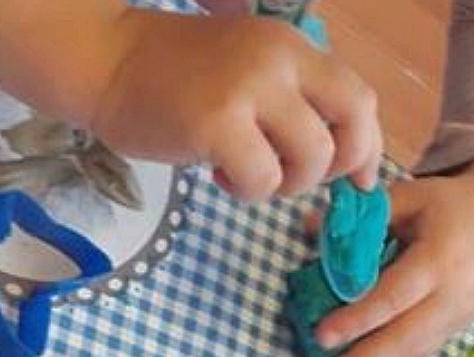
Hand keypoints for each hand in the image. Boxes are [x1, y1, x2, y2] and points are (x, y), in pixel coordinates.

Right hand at [89, 9, 380, 199]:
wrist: (105, 62)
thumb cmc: (181, 79)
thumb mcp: (254, 72)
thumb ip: (301, 101)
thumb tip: (355, 162)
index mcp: (292, 47)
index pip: (360, 99)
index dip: (368, 147)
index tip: (359, 177)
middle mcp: (278, 60)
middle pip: (352, 125)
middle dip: (342, 166)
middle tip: (303, 177)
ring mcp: (248, 89)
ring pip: (313, 158)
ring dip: (290, 183)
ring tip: (252, 172)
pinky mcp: (217, 122)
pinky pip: (266, 180)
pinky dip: (251, 191)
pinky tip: (223, 176)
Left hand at [312, 155, 473, 356]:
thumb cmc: (453, 204)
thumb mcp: (410, 198)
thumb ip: (362, 217)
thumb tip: (307, 230)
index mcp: (441, 259)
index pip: (395, 295)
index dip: (359, 318)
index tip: (322, 336)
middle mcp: (454, 297)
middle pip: (406, 339)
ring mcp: (460, 318)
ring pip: (414, 353)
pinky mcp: (459, 328)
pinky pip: (421, 351)